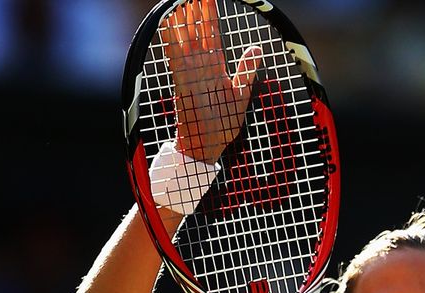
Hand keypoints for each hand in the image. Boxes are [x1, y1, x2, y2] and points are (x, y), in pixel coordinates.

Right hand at [163, 0, 261, 163]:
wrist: (208, 146)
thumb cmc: (224, 123)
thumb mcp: (241, 94)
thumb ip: (247, 71)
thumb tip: (257, 49)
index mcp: (215, 66)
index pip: (211, 33)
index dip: (209, 14)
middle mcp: (200, 65)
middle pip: (195, 30)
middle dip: (193, 9)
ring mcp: (189, 72)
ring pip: (183, 38)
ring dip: (181, 18)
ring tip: (180, 0)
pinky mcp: (182, 82)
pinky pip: (174, 57)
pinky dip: (170, 39)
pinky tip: (167, 22)